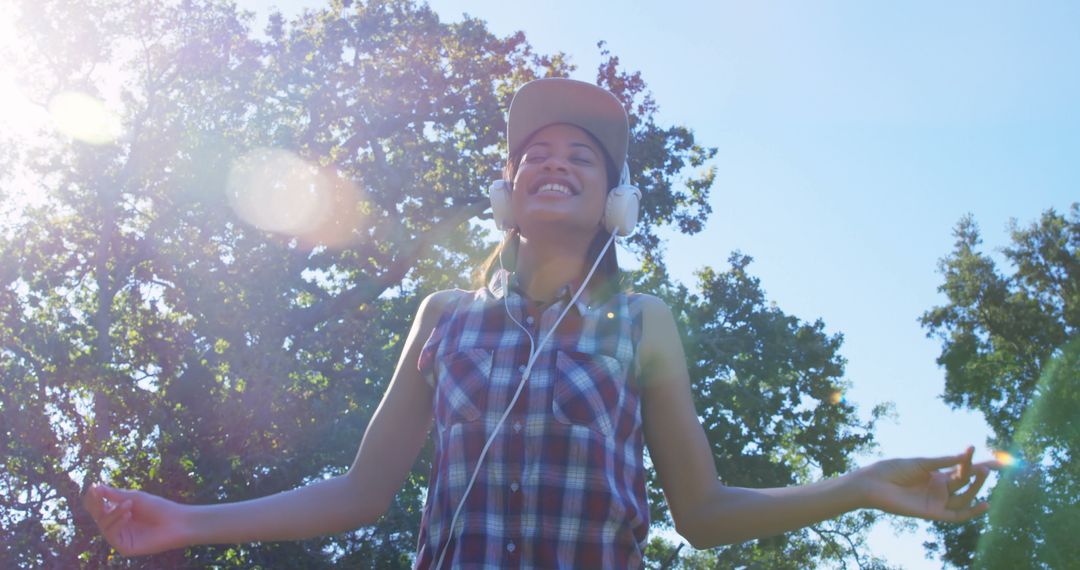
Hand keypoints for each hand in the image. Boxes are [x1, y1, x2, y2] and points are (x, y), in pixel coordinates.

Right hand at [82, 484, 192, 555]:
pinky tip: (127, 515)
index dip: (93, 498)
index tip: (93, 487)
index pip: (98, 507)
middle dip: (97, 504)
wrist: (177, 522)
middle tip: (98, 494)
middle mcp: (116, 525)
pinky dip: (117, 523)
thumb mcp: (135, 498)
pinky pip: (112, 536)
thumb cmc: (158, 508)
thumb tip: (95, 487)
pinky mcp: (124, 548)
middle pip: (97, 516)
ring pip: (104, 525)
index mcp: (117, 512)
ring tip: (129, 504)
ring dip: (114, 513)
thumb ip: (114, 494)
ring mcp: (120, 537)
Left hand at [857, 446, 1000, 521]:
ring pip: (964, 496)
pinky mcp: (933, 512)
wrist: (874, 483)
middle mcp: (939, 488)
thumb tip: (966, 454)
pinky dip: (972, 512)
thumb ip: (943, 461)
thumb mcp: (921, 463)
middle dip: (977, 474)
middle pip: (965, 482)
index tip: (998, 461)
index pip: (962, 470)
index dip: (979, 465)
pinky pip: (957, 515)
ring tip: (983, 472)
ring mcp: (937, 501)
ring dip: (975, 486)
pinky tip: (985, 504)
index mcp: (936, 475)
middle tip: (987, 466)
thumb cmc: (893, 470)